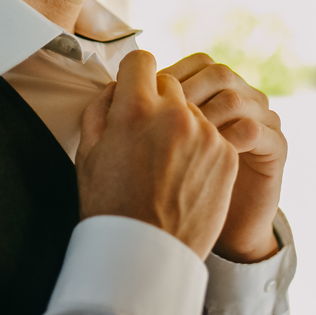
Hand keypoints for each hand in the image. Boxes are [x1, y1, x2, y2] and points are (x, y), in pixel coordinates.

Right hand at [76, 50, 238, 260]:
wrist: (147, 254)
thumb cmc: (111, 205)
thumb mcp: (89, 153)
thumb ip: (102, 107)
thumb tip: (118, 85)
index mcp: (135, 108)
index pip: (141, 60)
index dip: (135, 74)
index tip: (135, 87)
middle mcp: (174, 113)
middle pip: (170, 82)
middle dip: (158, 100)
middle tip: (149, 133)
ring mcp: (205, 133)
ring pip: (194, 108)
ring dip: (182, 123)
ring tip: (167, 161)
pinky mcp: (226, 153)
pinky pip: (214, 132)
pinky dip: (202, 145)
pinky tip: (186, 173)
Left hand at [160, 54, 286, 263]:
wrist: (210, 230)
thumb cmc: (174, 188)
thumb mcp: (155, 146)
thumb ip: (142, 115)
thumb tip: (110, 89)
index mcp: (213, 91)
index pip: (196, 64)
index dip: (169, 74)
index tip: (141, 95)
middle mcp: (240, 98)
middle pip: (218, 73)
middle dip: (186, 91)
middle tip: (160, 114)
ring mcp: (260, 120)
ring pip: (236, 98)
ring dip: (204, 113)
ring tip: (180, 134)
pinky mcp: (274, 147)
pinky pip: (256, 130)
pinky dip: (229, 136)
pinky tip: (205, 152)